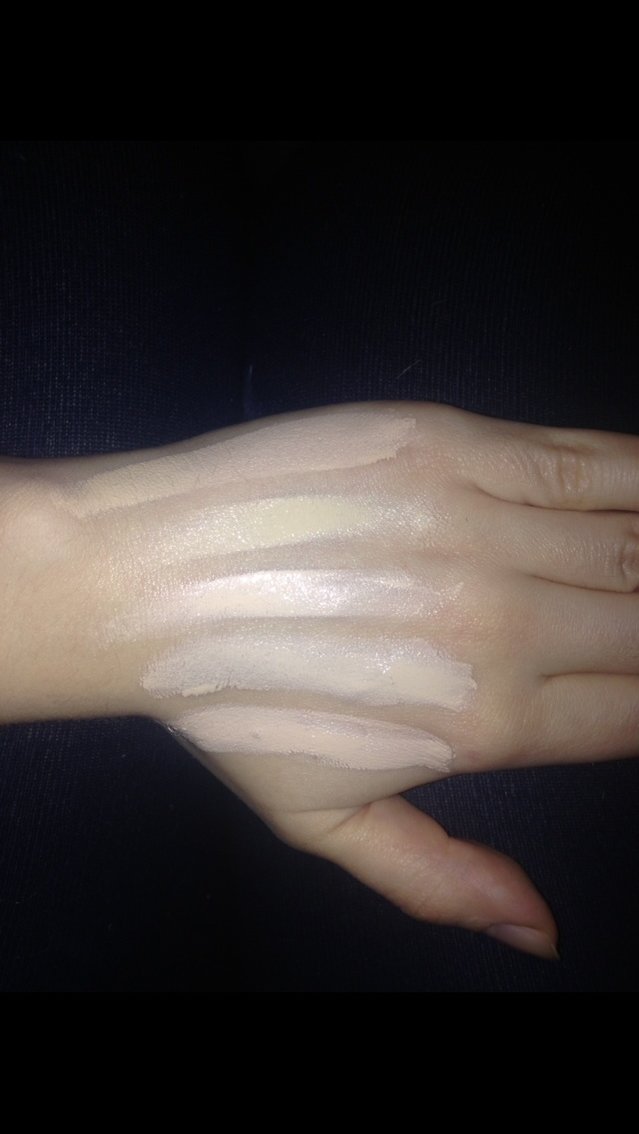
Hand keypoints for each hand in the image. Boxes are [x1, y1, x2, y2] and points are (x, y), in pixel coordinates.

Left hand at [23, 402, 638, 957]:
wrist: (145, 583)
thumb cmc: (230, 700)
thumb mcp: (323, 820)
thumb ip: (439, 878)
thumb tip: (540, 934)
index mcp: (484, 720)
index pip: (634, 713)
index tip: (636, 682)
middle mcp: (499, 624)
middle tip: (632, 631)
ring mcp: (478, 527)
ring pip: (633, 540)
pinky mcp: (448, 448)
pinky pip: (587, 459)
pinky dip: (637, 474)